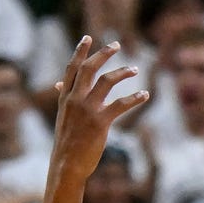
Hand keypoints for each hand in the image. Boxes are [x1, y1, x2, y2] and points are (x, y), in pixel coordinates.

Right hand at [51, 39, 149, 188]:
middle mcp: (75, 99)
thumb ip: (64, 98)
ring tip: (135, 69)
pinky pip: (121, 104)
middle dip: (103, 54)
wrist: (67, 164)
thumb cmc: (67, 142)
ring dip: (123, 72)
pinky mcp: (101, 122)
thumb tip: (59, 84)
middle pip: (89, 68)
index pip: (72, 69)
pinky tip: (145, 95)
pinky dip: (135, 98)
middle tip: (116, 45)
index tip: (88, 38)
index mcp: (66, 97)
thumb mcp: (62, 116)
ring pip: (106, 81)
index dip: (80, 52)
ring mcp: (88, 109)